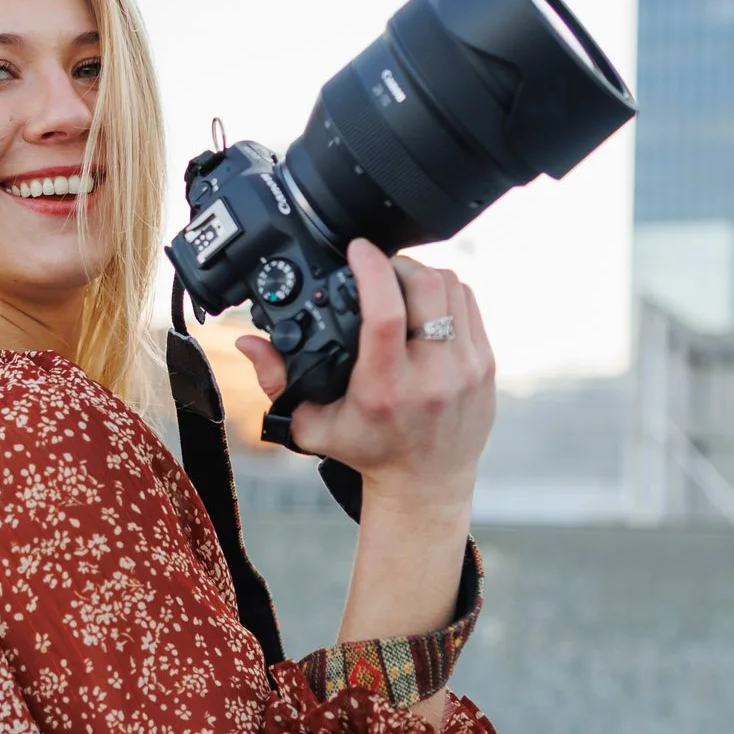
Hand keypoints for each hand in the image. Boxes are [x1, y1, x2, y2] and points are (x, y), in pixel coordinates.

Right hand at [236, 240, 495, 512]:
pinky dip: (445, 293)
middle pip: (425, 287)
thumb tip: (247, 341)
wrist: (425, 485)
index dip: (371, 268)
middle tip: (377, 267)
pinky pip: (469, 305)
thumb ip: (277, 381)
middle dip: (397, 264)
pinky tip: (424, 303)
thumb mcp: (312, 425)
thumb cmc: (367, 452)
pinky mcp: (485, 365)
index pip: (385, 312)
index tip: (357, 249)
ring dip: (422, 274)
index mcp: (385, 389)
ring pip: (452, 288)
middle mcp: (431, 377)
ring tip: (399, 282)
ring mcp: (465, 369)